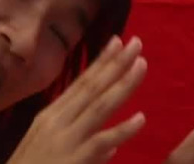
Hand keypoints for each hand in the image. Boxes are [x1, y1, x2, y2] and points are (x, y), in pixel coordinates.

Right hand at [7, 35, 147, 163]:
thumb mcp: (51, 152)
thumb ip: (83, 146)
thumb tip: (111, 145)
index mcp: (51, 116)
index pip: (80, 84)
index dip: (100, 62)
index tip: (117, 41)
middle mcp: (57, 120)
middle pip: (91, 88)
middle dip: (115, 64)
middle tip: (136, 42)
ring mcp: (66, 138)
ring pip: (99, 106)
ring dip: (122, 85)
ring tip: (142, 65)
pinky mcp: (74, 158)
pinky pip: (101, 140)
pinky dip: (122, 130)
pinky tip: (141, 118)